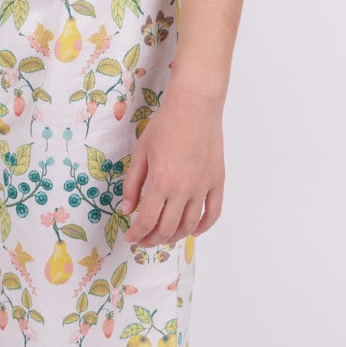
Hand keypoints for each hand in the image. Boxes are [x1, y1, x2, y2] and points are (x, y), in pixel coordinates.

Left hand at [121, 80, 225, 246]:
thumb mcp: (140, 152)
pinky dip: (202, 227)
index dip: (136, 234)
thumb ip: (132, 184)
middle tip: (143, 240)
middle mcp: (183, 189)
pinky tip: (192, 230)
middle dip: (151, 240)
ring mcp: (203, 187)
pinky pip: (213, 213)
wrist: (195, 106)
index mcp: (160, 182)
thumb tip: (127, 209)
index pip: (147, 221)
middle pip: (167, 228)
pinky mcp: (217, 182)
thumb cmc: (165, 125)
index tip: (130, 237)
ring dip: (174, 237)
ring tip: (163, 237)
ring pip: (189, 225)